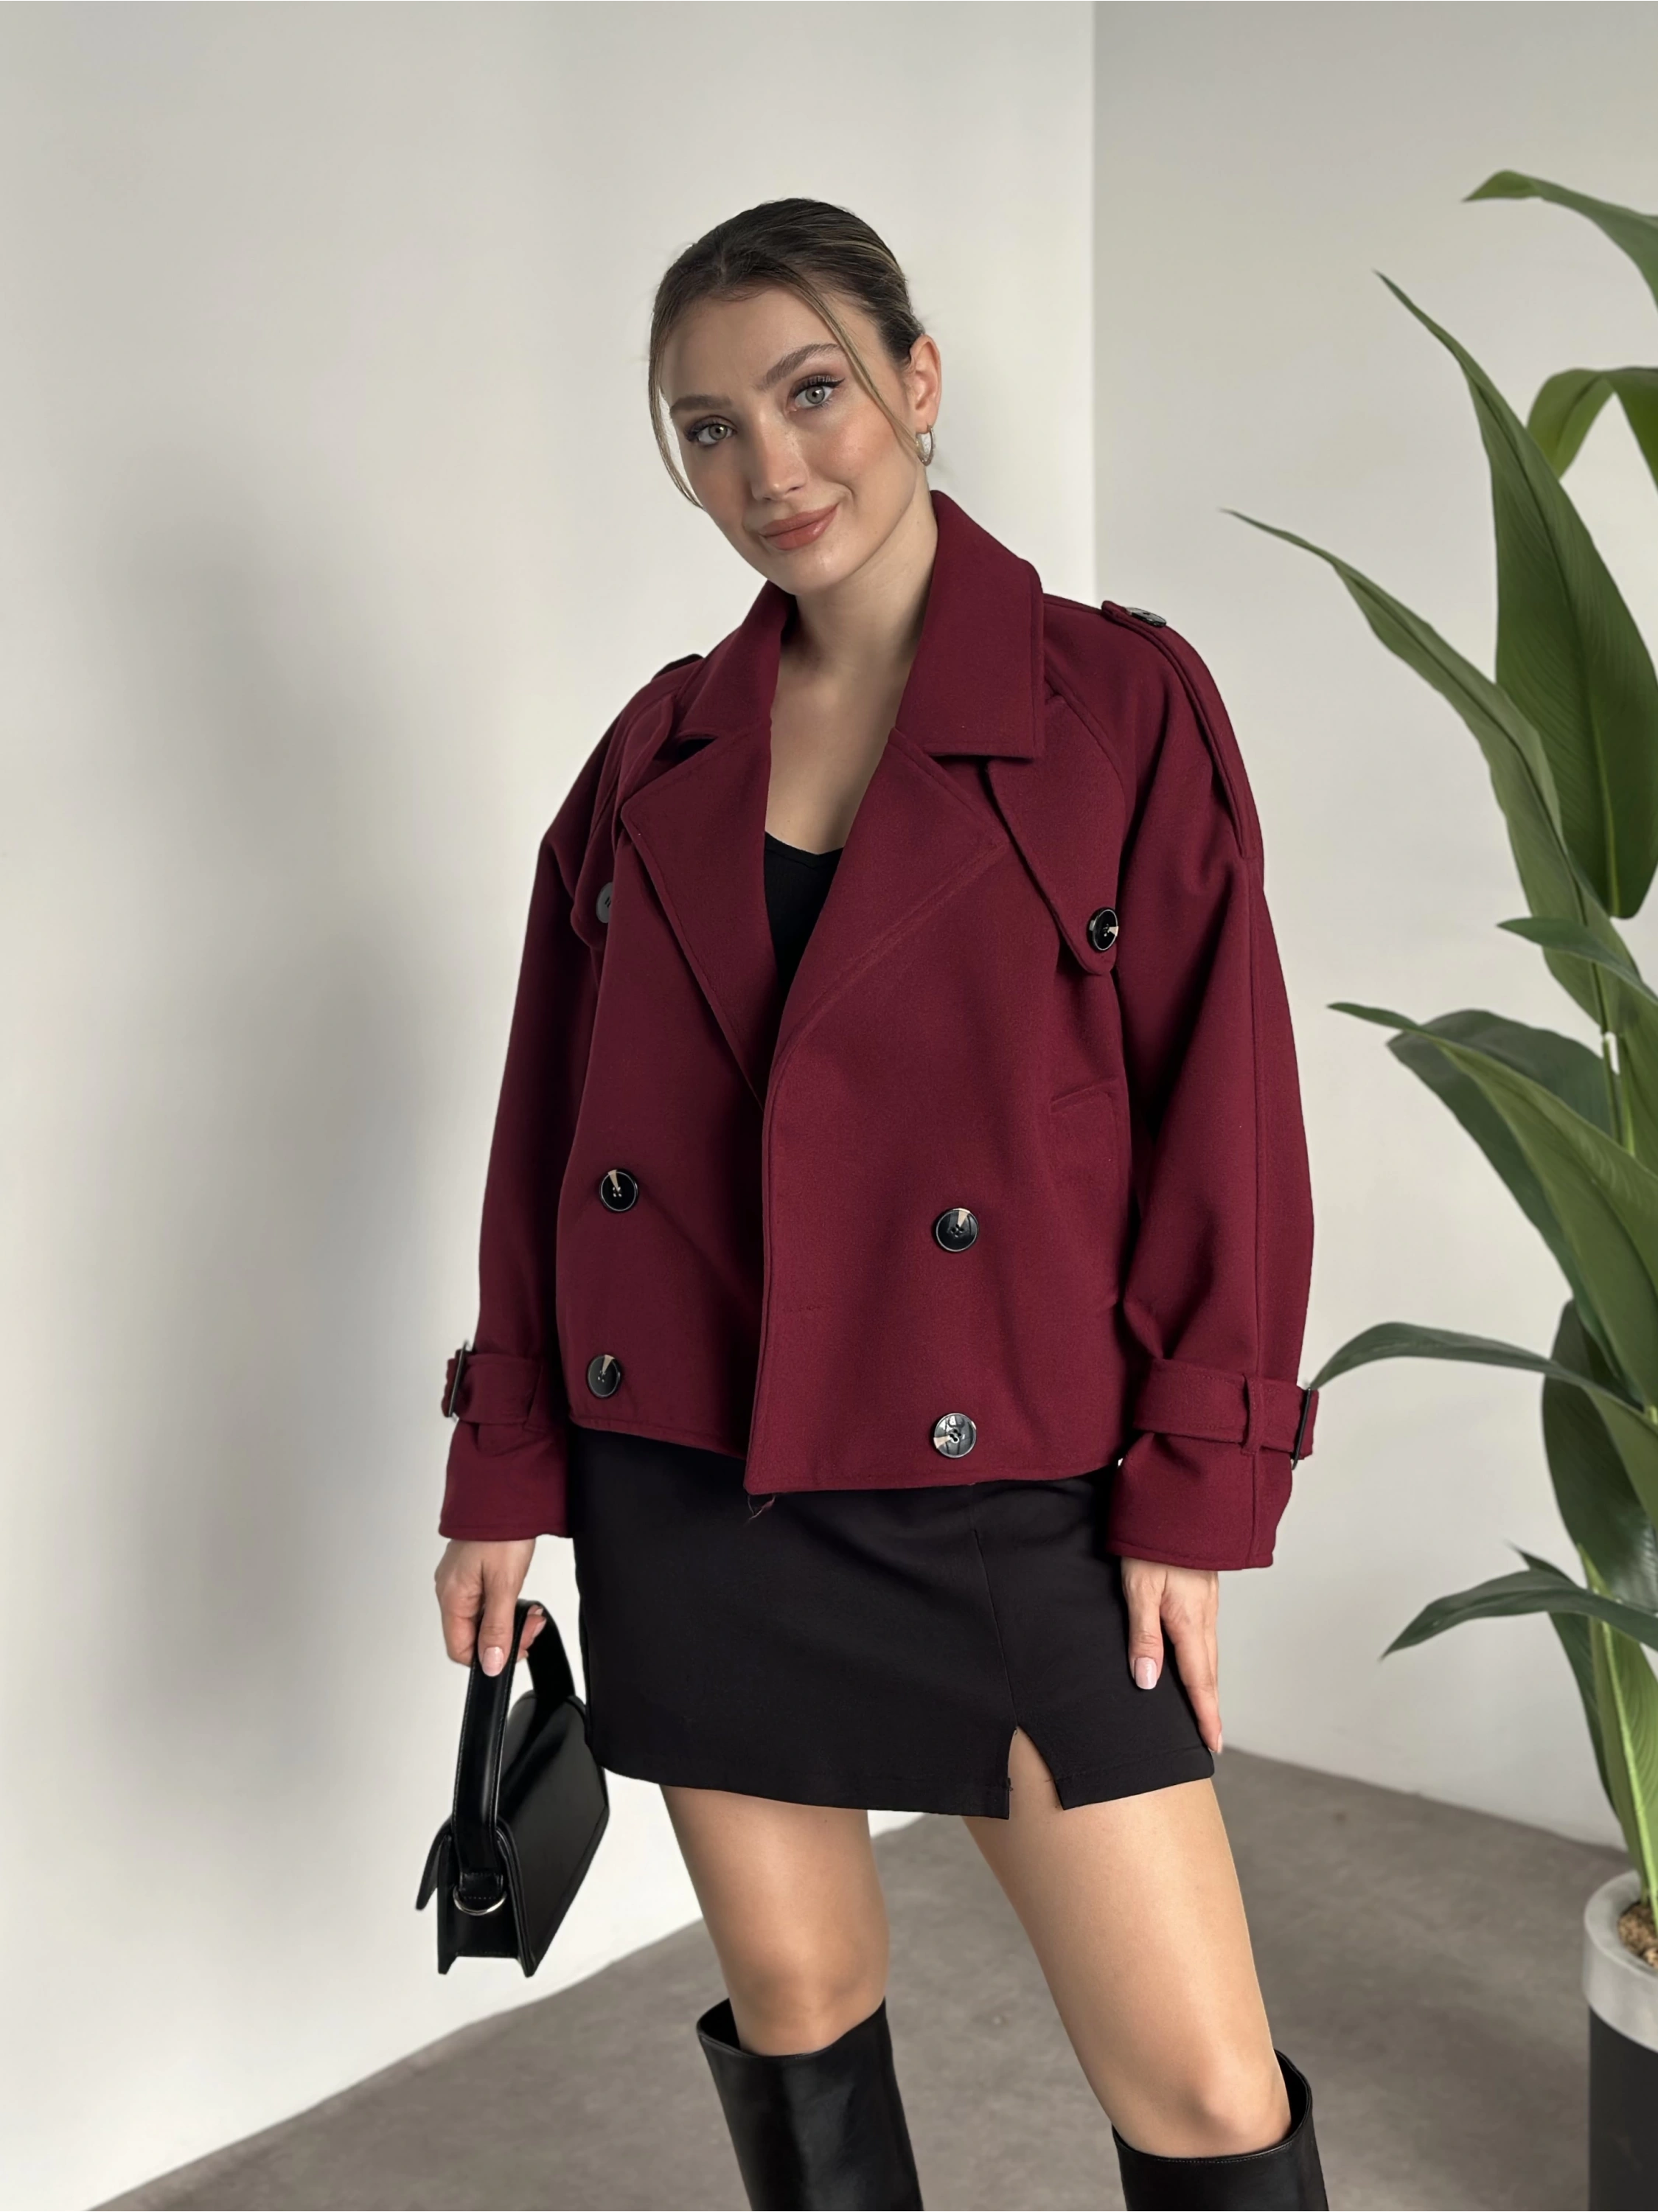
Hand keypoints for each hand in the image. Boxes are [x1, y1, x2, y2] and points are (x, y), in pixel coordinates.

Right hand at [434, 1538, 542, 1675]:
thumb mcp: (504, 1585)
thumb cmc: (501, 1530)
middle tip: (531, 1626)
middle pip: (471, 1635)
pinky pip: (483, 1600)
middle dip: (504, 1638)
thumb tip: (490, 1664)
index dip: (488, 1657)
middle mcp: (450, 1590)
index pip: (460, 1649)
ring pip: (480, 1618)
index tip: (517, 1649)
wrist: (505, 1492)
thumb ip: (497, 1628)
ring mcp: (459, 1579)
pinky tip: (520, 1598)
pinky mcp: (471, 1569)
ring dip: (507, 1621)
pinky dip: (503, 1604)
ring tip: (530, 1612)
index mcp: (452, 1597)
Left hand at [1119, 1556, 1220, 1754]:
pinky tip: (1195, 1659)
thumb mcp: (1139, 1589)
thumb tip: (1147, 1682)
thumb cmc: (1154, 1542)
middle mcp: (1204, 1617)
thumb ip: (1143, 1636)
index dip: (1205, 1714)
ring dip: (1207, 1682)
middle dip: (1209, 1705)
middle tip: (1212, 1736)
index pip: (1199, 1681)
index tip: (1212, 1744)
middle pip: (1209, 1671)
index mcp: (1189, 1622)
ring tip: (1203, 1706)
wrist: (1179, 1502)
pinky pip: (1206, 1634)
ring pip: (1209, 1652)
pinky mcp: (1203, 1590)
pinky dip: (1204, 1657)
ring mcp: (1207, 1603)